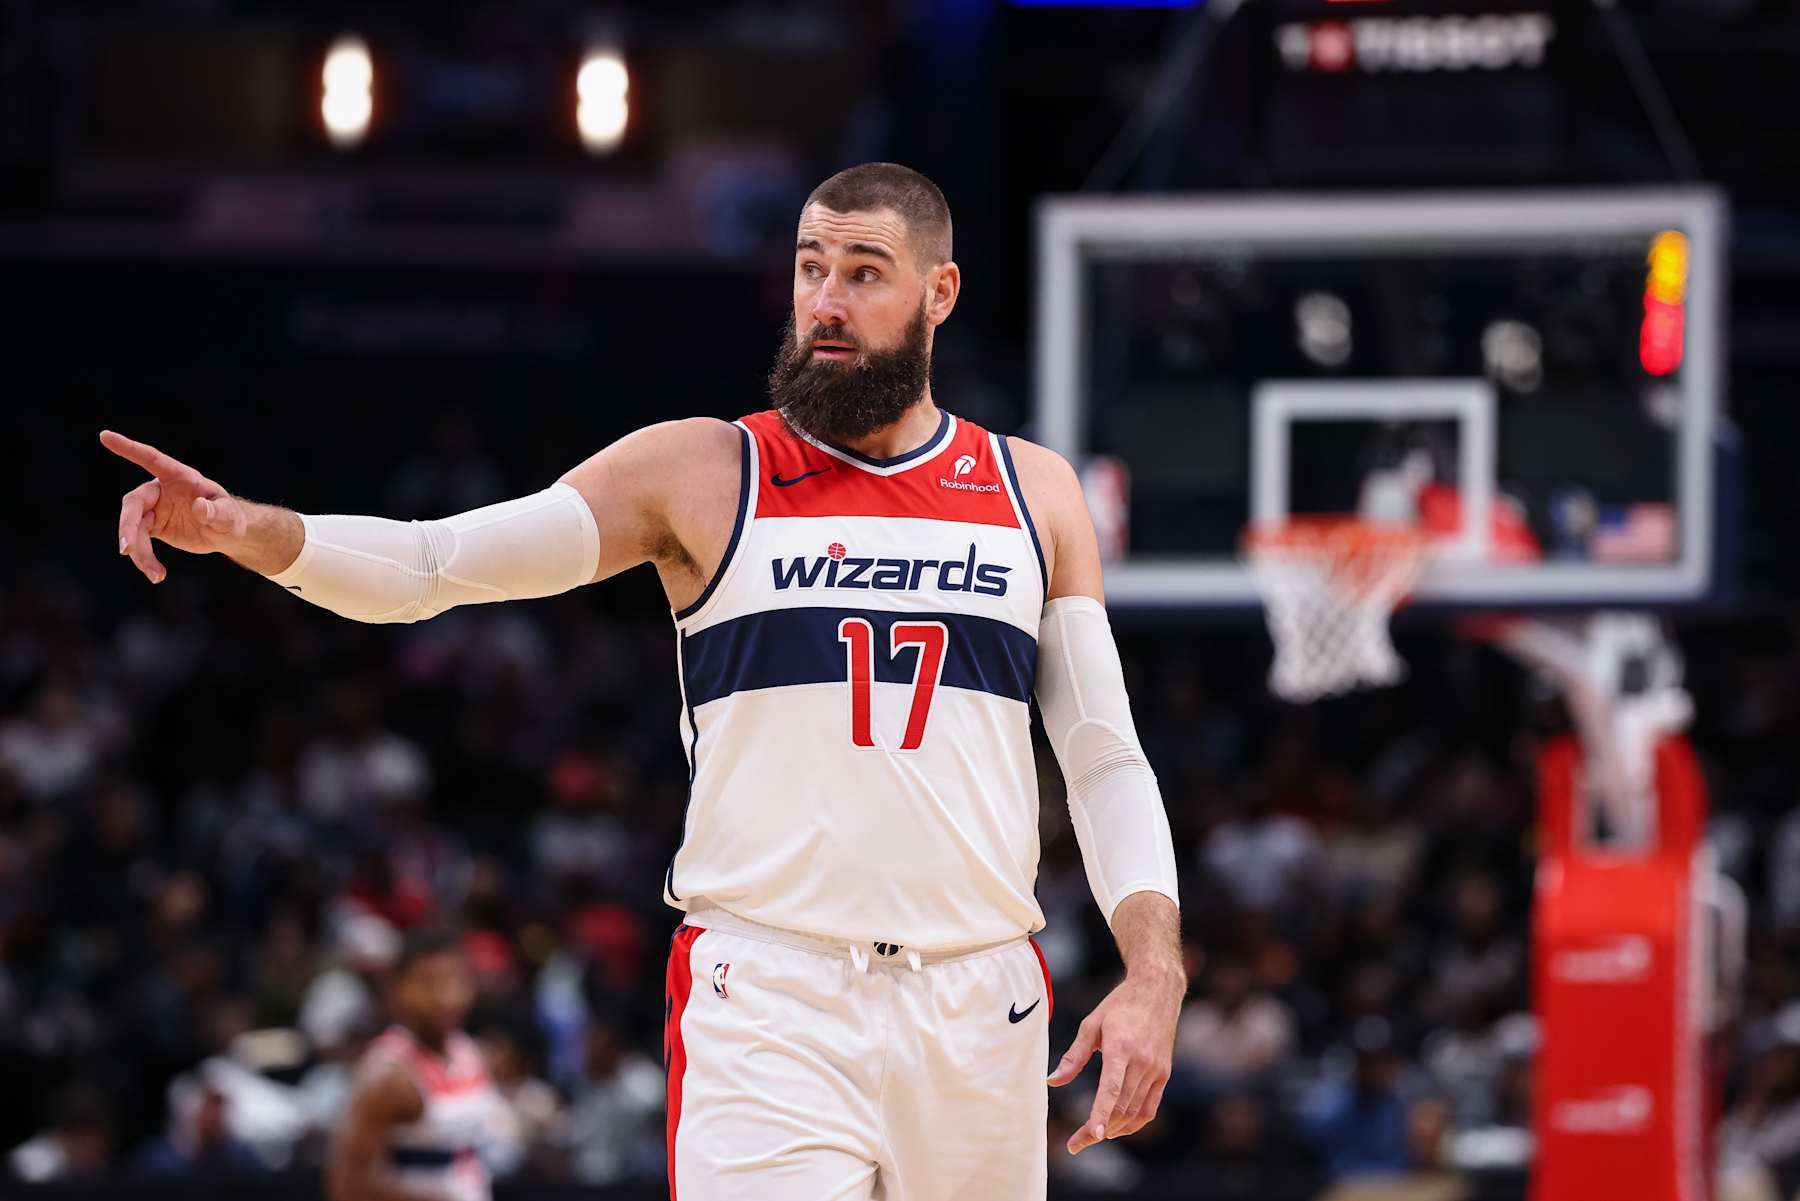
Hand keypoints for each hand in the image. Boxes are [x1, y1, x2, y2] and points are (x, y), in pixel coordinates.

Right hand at [101, 430, 248, 582]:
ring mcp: (154, 509)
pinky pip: (139, 541)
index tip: (105, 436)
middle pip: (134, 503)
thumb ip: (217, 511)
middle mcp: (161, 490)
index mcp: (179, 477)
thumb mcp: (229, 515)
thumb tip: (201, 507)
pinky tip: (156, 574)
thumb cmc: (230, 517)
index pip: (151, 458)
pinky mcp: (152, 527)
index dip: (129, 448)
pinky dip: (144, 558)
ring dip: (138, 550)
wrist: (226, 534)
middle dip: (128, 525)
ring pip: (133, 527)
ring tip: (155, 574)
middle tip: (127, 549)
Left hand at [1047, 966, 1181, 1153]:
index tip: (1091, 1136)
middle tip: (1076, 1143)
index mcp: (1121, 1047)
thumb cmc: (1119, 1005)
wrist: (1157, 991)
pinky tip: (1116, 1127)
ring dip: (1113, 1128)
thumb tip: (1052, 1082)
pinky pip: (1150, 1108)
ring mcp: (1156, 1069)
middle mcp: (1142, 1061)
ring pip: (1135, 1111)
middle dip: (1097, 1129)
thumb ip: (1073, 1056)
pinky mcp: (1164, 1074)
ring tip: (1092, 1137)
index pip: (1111, 1089)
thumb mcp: (1091, 1025)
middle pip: (1120, 1106)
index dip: (1100, 1114)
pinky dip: (1133, 1122)